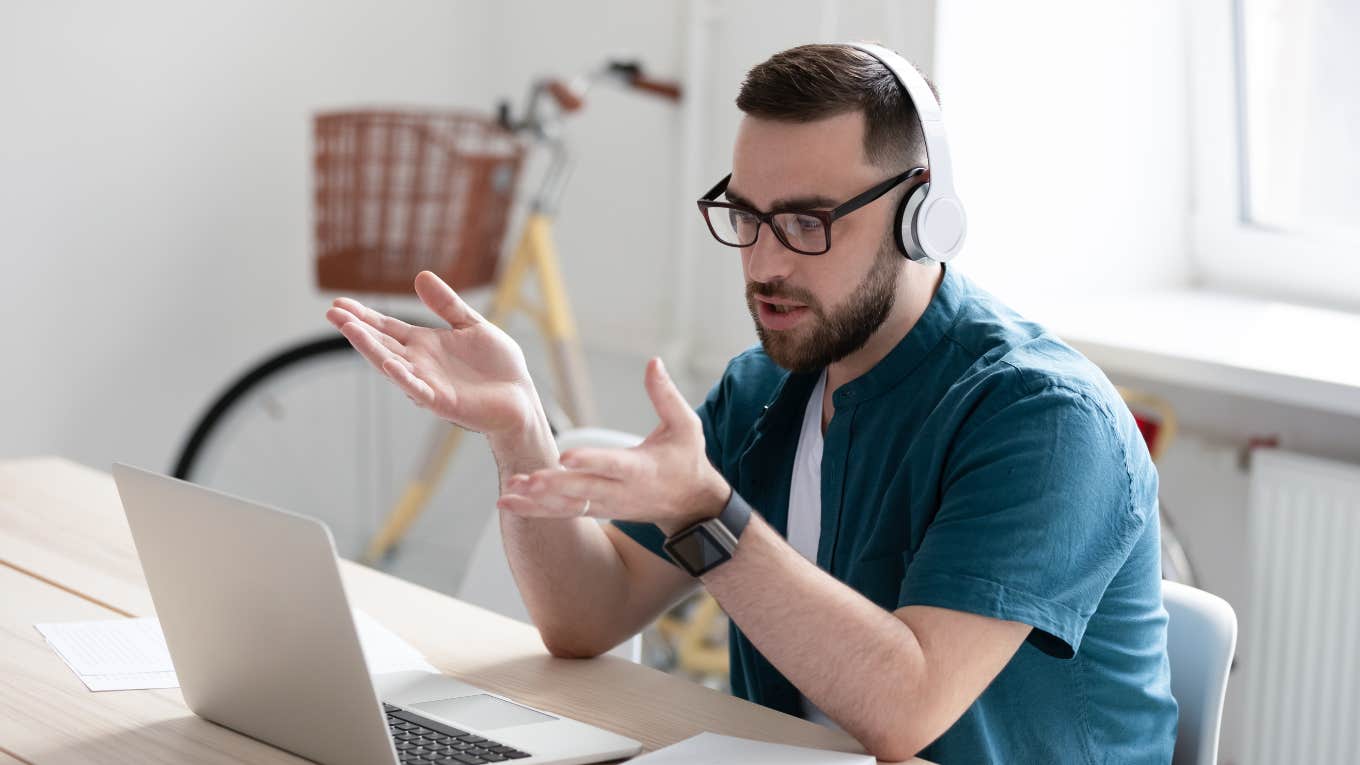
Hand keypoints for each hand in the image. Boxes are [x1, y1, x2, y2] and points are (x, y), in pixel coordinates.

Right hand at [325, 271, 541, 436]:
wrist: (520, 397)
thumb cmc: (498, 365)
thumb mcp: (472, 325)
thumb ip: (447, 305)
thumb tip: (421, 275)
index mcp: (425, 344)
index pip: (388, 328)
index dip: (364, 316)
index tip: (339, 304)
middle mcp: (420, 363)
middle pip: (382, 344)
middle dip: (357, 329)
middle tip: (332, 313)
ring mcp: (428, 383)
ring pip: (392, 365)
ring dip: (371, 349)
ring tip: (349, 330)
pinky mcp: (442, 402)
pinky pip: (418, 389)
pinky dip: (403, 377)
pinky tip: (388, 364)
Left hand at [497, 357, 730, 533]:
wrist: (690, 505)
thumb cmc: (686, 458)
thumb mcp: (686, 426)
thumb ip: (665, 395)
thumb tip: (652, 361)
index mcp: (641, 468)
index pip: (613, 464)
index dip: (590, 460)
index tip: (565, 456)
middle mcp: (621, 490)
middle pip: (583, 489)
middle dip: (554, 485)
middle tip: (526, 479)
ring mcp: (607, 505)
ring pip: (569, 506)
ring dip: (537, 500)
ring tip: (508, 492)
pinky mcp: (597, 510)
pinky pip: (563, 513)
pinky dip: (535, 509)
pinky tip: (507, 501)